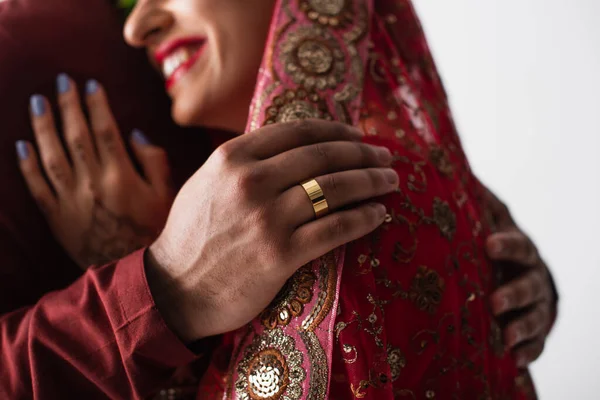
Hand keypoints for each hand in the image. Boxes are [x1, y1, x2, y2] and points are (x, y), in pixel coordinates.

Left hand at [17, 75, 172, 268]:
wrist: (135, 272)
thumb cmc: (155, 231)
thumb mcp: (167, 195)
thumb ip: (154, 162)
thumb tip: (135, 133)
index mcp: (122, 176)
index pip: (105, 131)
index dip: (96, 105)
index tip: (90, 84)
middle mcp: (93, 184)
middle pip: (76, 136)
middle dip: (67, 105)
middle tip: (61, 81)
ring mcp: (71, 200)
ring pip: (51, 156)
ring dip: (42, 127)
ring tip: (37, 101)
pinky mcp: (56, 218)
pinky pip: (37, 187)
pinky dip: (27, 165)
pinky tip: (21, 145)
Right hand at [146, 119, 398, 341]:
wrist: (174, 290)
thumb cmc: (193, 235)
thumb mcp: (207, 182)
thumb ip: (244, 162)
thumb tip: (290, 148)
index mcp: (232, 158)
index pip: (298, 132)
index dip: (335, 131)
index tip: (358, 136)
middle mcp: (251, 181)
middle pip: (323, 157)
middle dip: (363, 155)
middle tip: (387, 157)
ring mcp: (267, 218)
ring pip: (334, 190)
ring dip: (371, 183)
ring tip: (391, 182)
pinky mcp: (281, 254)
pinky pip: (335, 229)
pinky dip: (363, 218)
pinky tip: (379, 214)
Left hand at [484, 187, 554, 367]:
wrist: (523, 274)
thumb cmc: (496, 246)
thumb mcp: (490, 222)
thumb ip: (478, 204)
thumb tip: (451, 170)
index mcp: (519, 249)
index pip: (517, 244)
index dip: (507, 244)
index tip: (490, 244)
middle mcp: (531, 277)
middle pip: (529, 284)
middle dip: (514, 293)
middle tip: (495, 301)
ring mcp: (536, 305)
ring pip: (534, 316)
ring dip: (521, 327)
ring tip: (506, 337)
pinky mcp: (535, 330)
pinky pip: (536, 343)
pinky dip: (527, 352)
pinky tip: (513, 361)